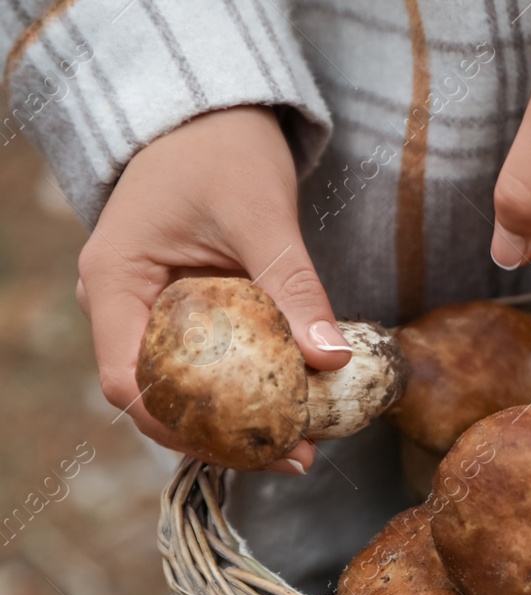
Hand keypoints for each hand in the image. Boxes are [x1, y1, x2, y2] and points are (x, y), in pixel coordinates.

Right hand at [77, 106, 349, 473]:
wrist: (212, 119)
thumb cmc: (222, 151)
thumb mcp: (263, 217)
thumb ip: (295, 288)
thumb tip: (332, 360)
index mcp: (113, 282)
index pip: (124, 379)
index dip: (176, 424)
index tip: (245, 445)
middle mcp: (119, 305)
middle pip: (154, 396)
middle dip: (218, 435)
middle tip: (292, 456)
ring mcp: (147, 311)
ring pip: (182, 387)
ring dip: (236, 420)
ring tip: (302, 445)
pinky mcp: (182, 313)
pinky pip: (206, 364)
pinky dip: (245, 388)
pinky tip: (296, 408)